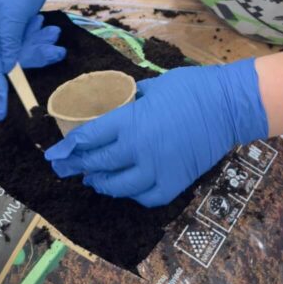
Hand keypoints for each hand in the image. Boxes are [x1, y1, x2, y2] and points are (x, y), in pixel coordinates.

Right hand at [0, 0, 62, 119]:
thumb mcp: (14, 13)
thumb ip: (9, 42)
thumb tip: (6, 69)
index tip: (2, 110)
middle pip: (9, 61)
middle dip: (33, 57)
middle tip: (54, 50)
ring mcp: (4, 30)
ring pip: (22, 53)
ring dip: (40, 46)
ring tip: (51, 33)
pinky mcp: (17, 28)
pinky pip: (29, 44)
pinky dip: (40, 40)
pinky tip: (47, 27)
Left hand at [45, 58, 267, 206]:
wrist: (228, 106)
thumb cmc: (191, 87)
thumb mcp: (153, 86)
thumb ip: (132, 101)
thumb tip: (121, 106)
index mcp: (130, 122)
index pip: (89, 138)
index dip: (68, 147)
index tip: (54, 154)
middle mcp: (138, 150)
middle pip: (98, 163)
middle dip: (76, 166)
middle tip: (63, 168)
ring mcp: (157, 171)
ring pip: (119, 187)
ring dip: (101, 183)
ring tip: (92, 180)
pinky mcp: (175, 184)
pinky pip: (146, 197)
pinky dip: (133, 195)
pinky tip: (126, 188)